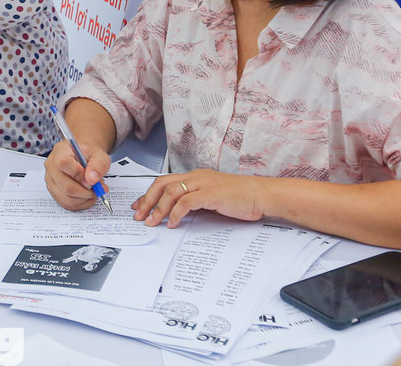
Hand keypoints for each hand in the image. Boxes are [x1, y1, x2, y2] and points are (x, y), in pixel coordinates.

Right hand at [44, 140, 111, 210]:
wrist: (82, 158)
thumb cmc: (88, 156)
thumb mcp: (99, 154)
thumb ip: (99, 164)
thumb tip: (92, 179)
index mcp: (60, 150)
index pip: (63, 162)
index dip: (79, 174)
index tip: (92, 179)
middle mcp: (51, 165)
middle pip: (66, 186)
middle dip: (86, 191)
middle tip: (98, 188)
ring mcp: (50, 180)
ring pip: (66, 198)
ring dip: (84, 199)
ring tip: (94, 191)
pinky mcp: (54, 192)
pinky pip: (66, 204)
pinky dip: (81, 203)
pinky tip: (88, 196)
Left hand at [133, 170, 267, 228]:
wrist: (261, 195)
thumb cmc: (241, 198)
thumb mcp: (213, 198)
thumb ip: (197, 201)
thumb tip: (179, 213)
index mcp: (196, 176)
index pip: (165, 181)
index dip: (149, 194)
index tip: (139, 206)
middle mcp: (196, 177)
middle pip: (162, 184)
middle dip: (147, 200)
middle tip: (139, 215)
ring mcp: (203, 184)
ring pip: (171, 192)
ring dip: (158, 209)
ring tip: (152, 222)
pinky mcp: (210, 194)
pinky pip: (186, 202)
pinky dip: (175, 213)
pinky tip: (172, 224)